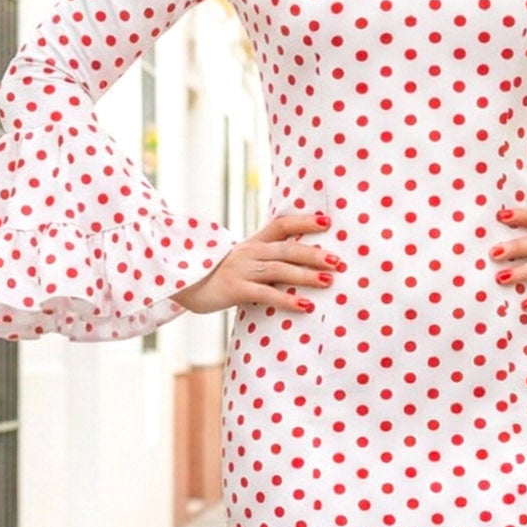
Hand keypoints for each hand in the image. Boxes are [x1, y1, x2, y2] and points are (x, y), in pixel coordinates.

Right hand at [175, 206, 338, 314]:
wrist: (186, 286)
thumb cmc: (222, 275)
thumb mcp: (244, 260)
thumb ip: (268, 258)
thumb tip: (302, 261)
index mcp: (254, 242)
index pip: (282, 224)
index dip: (304, 221)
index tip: (327, 221)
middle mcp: (249, 251)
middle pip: (287, 248)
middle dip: (314, 254)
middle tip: (339, 261)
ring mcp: (242, 270)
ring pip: (280, 269)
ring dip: (306, 275)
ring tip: (329, 281)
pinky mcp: (235, 289)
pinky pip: (265, 293)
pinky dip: (287, 299)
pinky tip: (305, 305)